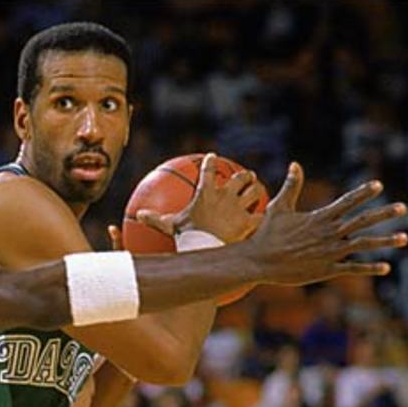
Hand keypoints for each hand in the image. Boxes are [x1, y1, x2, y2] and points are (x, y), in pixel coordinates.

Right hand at [136, 153, 266, 242]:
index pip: (209, 171)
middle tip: (247, 177)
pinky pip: (260, 217)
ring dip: (257, 190)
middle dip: (245, 176)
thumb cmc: (186, 238)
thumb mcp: (169, 226)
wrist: (205, 249)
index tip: (212, 157)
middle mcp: (226, 196)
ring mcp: (239, 208)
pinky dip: (265, 217)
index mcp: (207, 193)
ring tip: (258, 192)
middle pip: (240, 178)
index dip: (211, 162)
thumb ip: (156, 219)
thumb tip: (138, 215)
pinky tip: (269, 219)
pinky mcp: (249, 223)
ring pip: (254, 192)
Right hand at [243, 164, 407, 283]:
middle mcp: (329, 234)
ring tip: (405, 238)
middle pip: (362, 221)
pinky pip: (352, 269)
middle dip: (384, 214)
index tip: (378, 185)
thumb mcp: (278, 207)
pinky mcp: (325, 270)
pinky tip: (385, 268)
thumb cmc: (266, 234)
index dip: (363, 192)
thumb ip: (292, 185)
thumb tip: (295, 164)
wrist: (258, 261)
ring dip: (385, 242)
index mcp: (320, 218)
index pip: (347, 202)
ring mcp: (329, 253)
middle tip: (403, 207)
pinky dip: (369, 268)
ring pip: (363, 245)